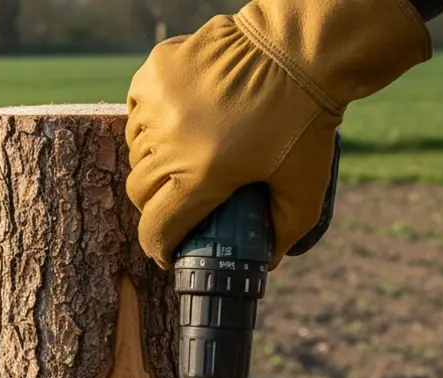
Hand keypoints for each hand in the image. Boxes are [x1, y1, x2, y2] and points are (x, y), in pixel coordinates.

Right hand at [125, 0, 431, 268]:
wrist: (302, 49)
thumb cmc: (306, 119)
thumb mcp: (305, 187)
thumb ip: (286, 231)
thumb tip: (267, 262)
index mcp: (201, 176)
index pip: (156, 227)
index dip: (159, 246)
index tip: (167, 250)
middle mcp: (171, 142)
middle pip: (140, 191)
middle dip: (158, 204)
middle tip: (181, 200)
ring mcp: (158, 104)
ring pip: (137, 151)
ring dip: (155, 161)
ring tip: (184, 157)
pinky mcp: (155, 73)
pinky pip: (138, 111)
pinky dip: (152, 121)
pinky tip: (179, 121)